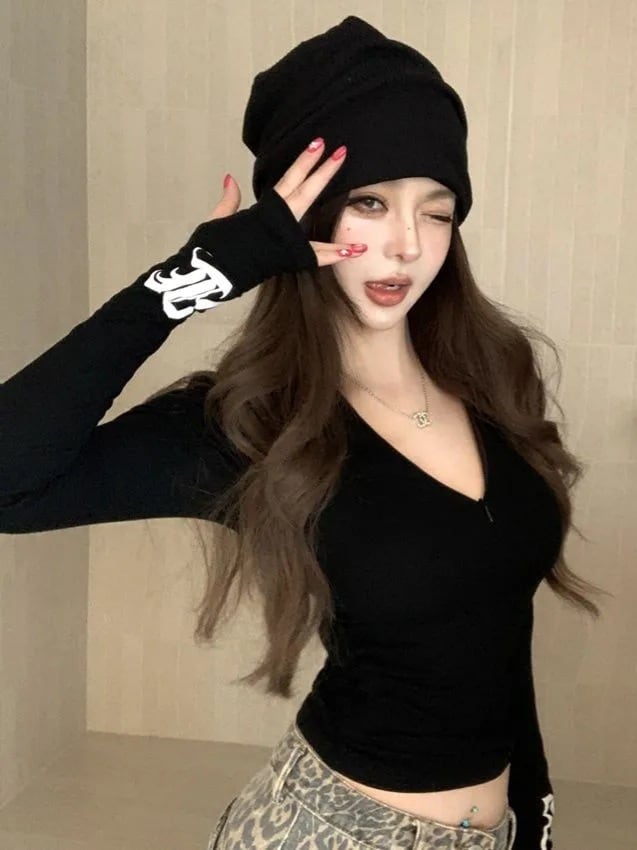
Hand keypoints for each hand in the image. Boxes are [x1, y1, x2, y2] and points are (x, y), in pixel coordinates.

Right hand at [208, 141, 367, 266]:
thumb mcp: (217, 219)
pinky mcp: (286, 259)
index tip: (318, 144)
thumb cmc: (209, 247)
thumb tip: (230, 180)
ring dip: (335, 216)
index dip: (303, 161)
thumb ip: (229, 200)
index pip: (288, 179)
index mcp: (263, 208)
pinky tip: (353, 249)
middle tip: (342, 152)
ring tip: (355, 196)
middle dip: (323, 171)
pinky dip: (333, 253)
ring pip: (313, 218)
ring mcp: (283, 239)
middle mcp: (276, 220)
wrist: (208, 273)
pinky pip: (315, 256)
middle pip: (305, 191)